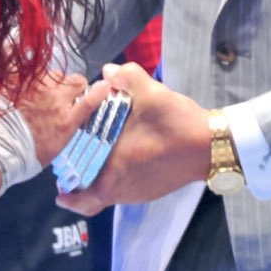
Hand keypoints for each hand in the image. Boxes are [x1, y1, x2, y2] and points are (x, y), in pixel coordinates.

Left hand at [10, 70, 110, 167]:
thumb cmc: (28, 156)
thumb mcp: (56, 146)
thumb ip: (67, 126)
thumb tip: (71, 117)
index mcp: (67, 120)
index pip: (91, 98)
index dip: (98, 92)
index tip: (103, 87)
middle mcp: (56, 100)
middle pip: (76, 80)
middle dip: (73, 86)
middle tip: (64, 95)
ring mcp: (38, 88)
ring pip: (56, 74)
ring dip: (53, 81)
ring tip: (42, 92)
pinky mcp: (21, 82)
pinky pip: (33, 70)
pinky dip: (32, 76)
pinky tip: (26, 85)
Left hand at [55, 62, 208, 215]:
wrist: (211, 145)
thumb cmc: (177, 124)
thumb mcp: (152, 93)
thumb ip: (127, 77)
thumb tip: (107, 70)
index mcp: (115, 171)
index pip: (83, 198)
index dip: (68, 195)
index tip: (58, 187)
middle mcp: (124, 189)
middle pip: (93, 200)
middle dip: (79, 189)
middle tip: (70, 172)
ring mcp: (140, 192)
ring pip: (110, 195)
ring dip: (98, 182)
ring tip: (92, 157)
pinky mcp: (153, 189)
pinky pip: (125, 189)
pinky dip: (115, 178)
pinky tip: (120, 154)